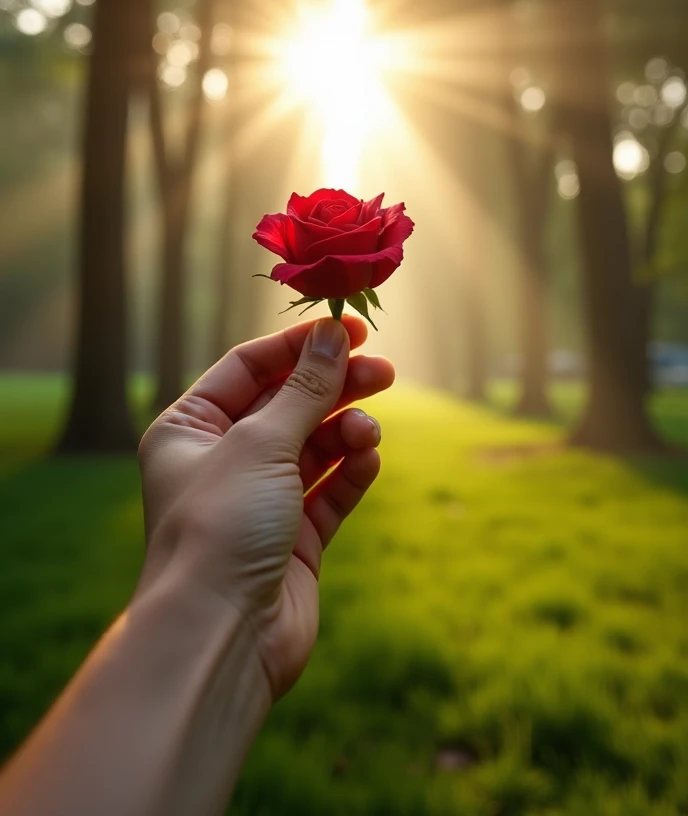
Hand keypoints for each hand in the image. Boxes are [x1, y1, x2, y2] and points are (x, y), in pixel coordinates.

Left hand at [137, 316, 393, 699]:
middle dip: (334, 387)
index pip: (249, 368)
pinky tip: (368, 459)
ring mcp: (259, 502)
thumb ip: (304, 389)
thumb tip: (332, 335)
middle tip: (383, 370)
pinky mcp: (293, 540)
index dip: (299, 346)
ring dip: (345, 432)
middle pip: (288, 405)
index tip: (349, 328)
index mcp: (190, 429)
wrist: (221, 637)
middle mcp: (221, 462)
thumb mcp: (261, 443)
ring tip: (369, 432)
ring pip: (313, 447)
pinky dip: (350, 473)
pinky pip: (328, 492)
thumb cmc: (221, 528)